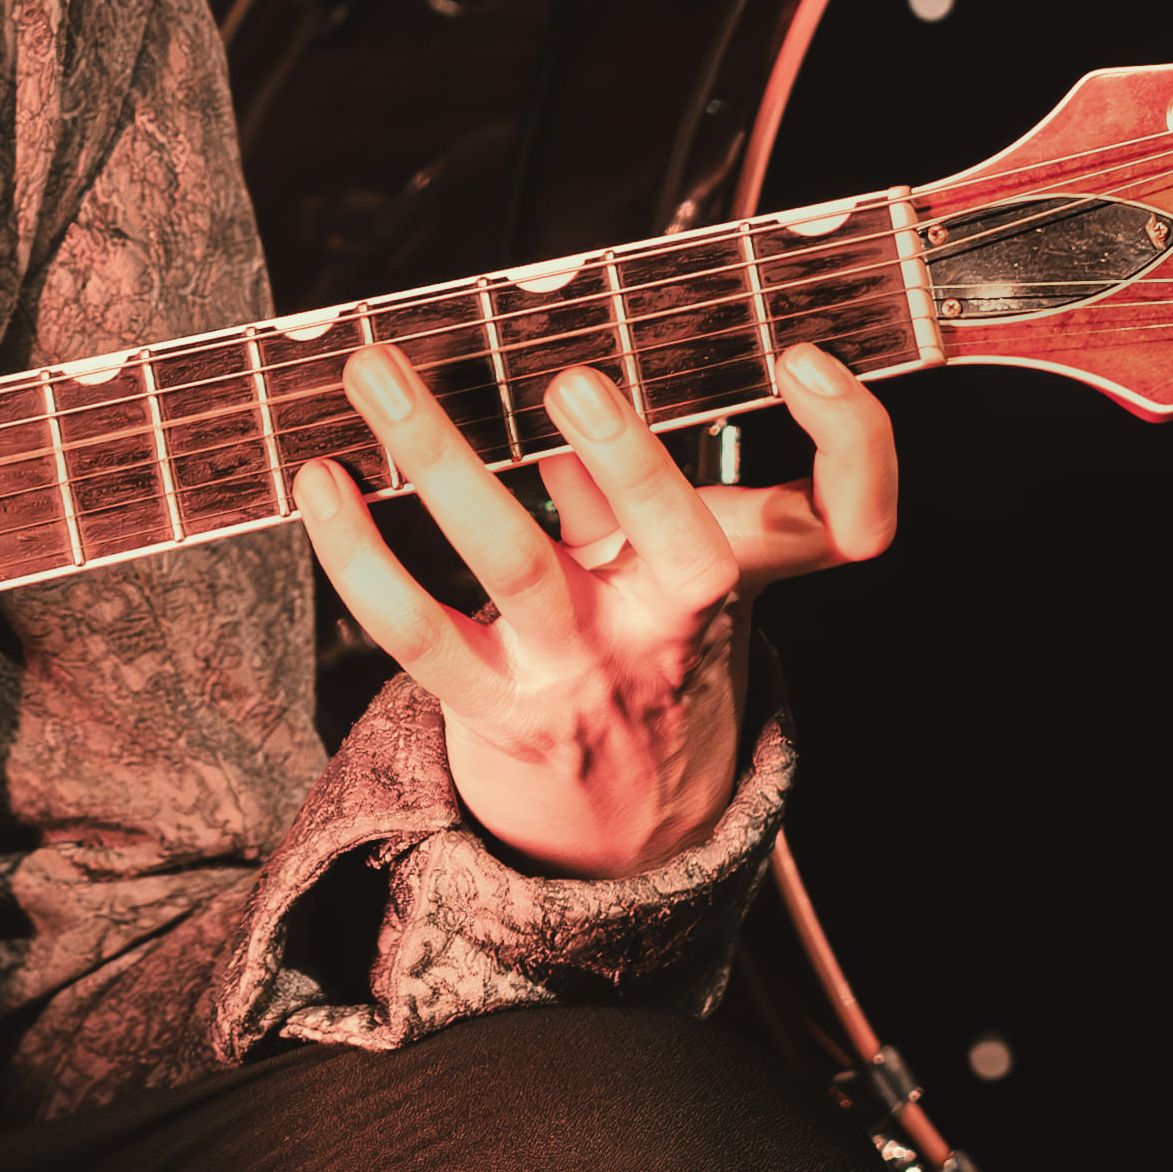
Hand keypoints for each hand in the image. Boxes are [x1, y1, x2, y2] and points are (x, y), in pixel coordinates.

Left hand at [295, 342, 896, 875]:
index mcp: (738, 571)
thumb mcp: (676, 563)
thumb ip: (630, 471)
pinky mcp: (496, 710)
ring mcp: (583, 671)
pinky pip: (418, 629)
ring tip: (377, 371)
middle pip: (688, 548)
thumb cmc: (647, 640)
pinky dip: (357, 550)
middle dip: (633, 458)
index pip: (845, 518)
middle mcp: (672, 624)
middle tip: (574, 379)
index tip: (807, 355)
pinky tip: (318, 477)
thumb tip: (553, 341)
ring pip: (519, 565)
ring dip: (440, 458)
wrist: (628, 830)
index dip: (853, 441)